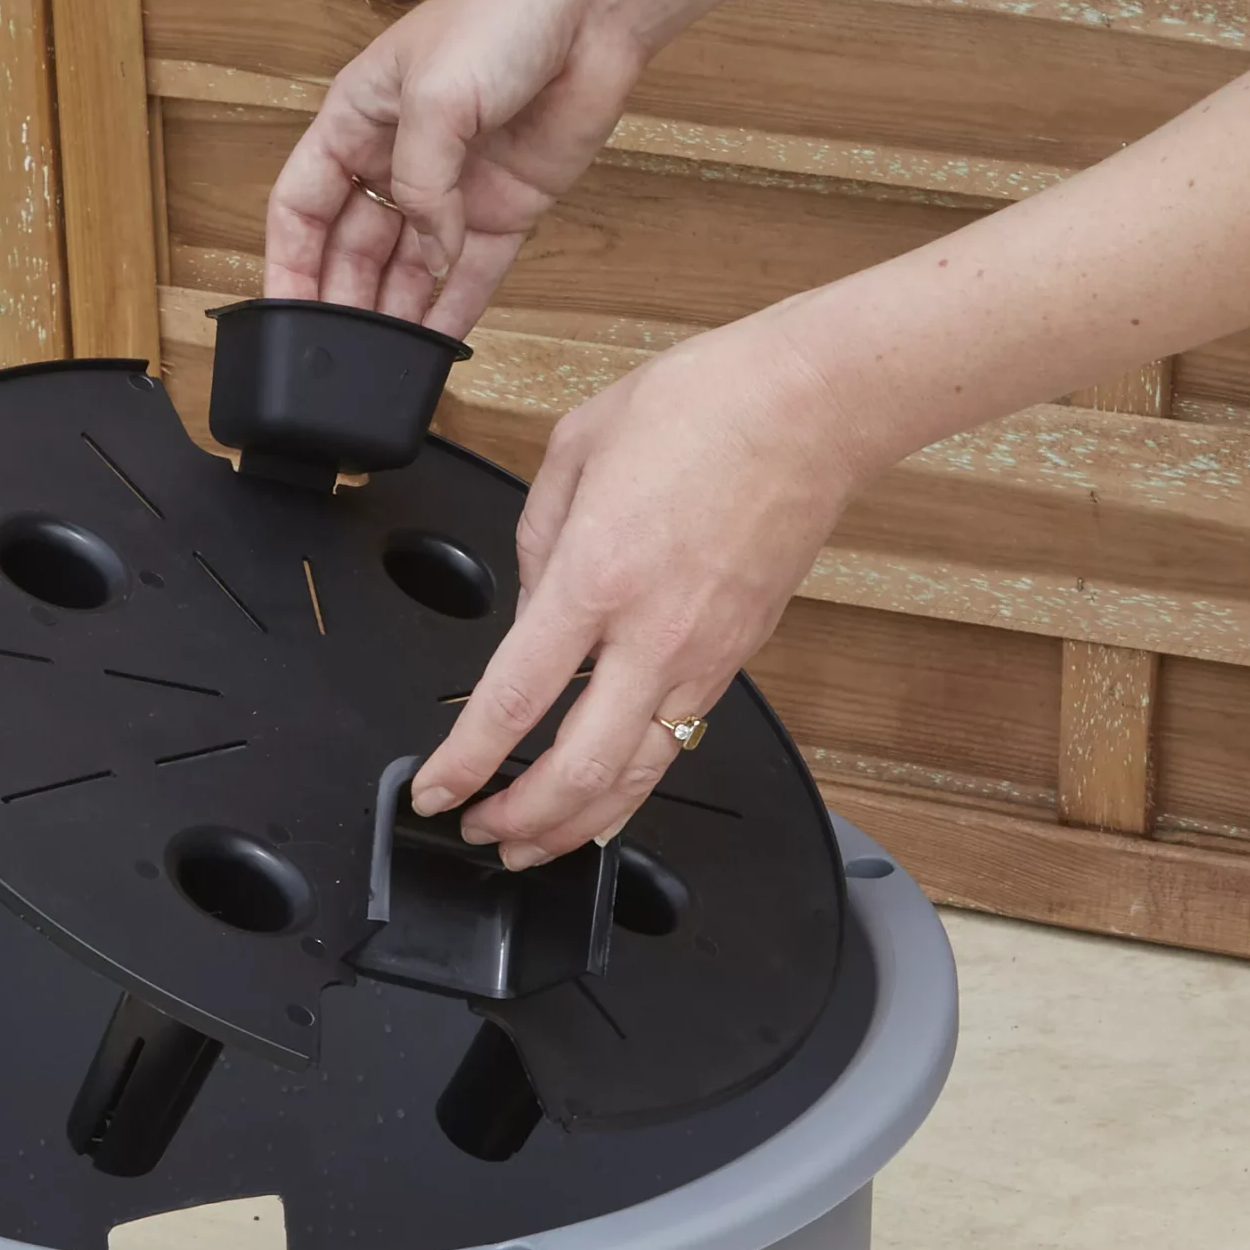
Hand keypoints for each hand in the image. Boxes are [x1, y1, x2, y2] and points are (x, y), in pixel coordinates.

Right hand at [263, 0, 659, 337]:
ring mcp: (452, 191)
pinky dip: (451, 316)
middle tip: (337, 358)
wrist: (598, 7)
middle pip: (351, 250)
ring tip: (379, 367)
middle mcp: (397, 159)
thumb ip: (419, 185)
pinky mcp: (504, 213)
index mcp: (358, 119)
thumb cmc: (507, 14)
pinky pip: (469, 278)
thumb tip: (428, 252)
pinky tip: (432, 354)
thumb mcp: (435, 96)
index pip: (302, 204)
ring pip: (407, 273)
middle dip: (343, 303)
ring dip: (393, 319)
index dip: (288, 262)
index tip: (282, 317)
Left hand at [414, 315, 865, 863]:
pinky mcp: (735, 661)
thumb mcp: (576, 450)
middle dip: (519, 820)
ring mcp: (701, 657)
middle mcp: (651, 634)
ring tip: (530, 845)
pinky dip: (630, 791)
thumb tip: (527, 614)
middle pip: (579, 771)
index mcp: (596, 577)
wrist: (815, 403)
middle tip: (479, 831)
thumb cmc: (705, 407)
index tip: (434, 791)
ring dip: (574, 827)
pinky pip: (673, 748)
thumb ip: (535, 544)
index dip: (464, 762)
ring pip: (634, 779)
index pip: (514, 699)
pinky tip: (602, 806)